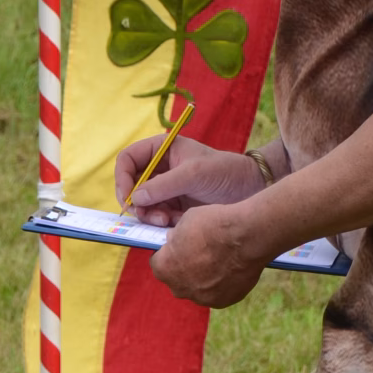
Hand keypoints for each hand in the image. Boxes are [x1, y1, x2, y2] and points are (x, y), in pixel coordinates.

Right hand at [115, 135, 273, 227]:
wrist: (250, 191)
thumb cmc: (225, 172)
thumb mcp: (194, 174)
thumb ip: (163, 185)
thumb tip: (135, 198)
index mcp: (161, 149)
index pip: (128, 159)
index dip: (122, 177)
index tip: (127, 198)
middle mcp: (160, 168)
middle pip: (130, 185)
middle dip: (136, 202)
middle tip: (146, 214)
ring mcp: (166, 188)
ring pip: (141, 204)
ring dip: (148, 215)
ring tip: (165, 221)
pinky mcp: (173, 207)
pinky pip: (154, 216)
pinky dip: (158, 222)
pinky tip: (173, 223)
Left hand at [150, 201, 268, 306]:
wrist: (246, 237)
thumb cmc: (213, 225)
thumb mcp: (186, 221)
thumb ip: (177, 236)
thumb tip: (175, 240)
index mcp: (164, 268)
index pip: (158, 263)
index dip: (170, 254)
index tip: (180, 247)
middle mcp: (179, 288)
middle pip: (177, 280)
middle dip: (185, 269)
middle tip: (201, 254)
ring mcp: (202, 298)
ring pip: (198, 288)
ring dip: (203, 278)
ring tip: (219, 261)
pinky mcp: (223, 302)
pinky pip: (217, 293)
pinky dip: (221, 284)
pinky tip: (231, 269)